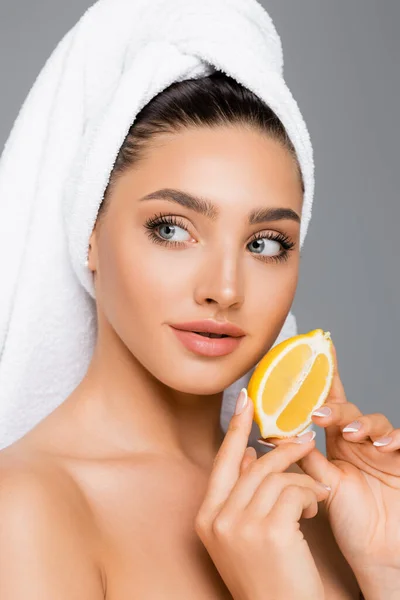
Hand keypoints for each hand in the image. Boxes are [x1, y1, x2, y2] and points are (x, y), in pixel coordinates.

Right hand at [195, 388, 328, 599]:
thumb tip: (251, 453)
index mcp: (206, 518)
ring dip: (302, 480)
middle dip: (283, 449)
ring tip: (315, 493)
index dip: (234, 428)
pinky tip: (315, 511)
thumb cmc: (265, 577)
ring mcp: (241, 525)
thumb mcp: (242, 535)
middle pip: (254, 465)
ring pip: (277, 476)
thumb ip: (242, 494)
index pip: (222, 461)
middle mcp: (218, 519)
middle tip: (305, 439)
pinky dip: (310, 495)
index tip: (244, 399)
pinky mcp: (270, 531)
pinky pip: (294, 491)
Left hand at [259, 344, 399, 594]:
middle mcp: (358, 442)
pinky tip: (382, 446)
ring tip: (349, 434)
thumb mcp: (322, 485)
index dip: (325, 376)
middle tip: (320, 414)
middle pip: (348, 409)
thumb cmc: (350, 522)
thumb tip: (278, 433)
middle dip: (336, 406)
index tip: (320, 347)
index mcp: (336, 444)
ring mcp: (381, 451)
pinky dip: (393, 438)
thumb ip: (305, 458)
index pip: (327, 404)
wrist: (379, 555)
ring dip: (361, 422)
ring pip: (374, 420)